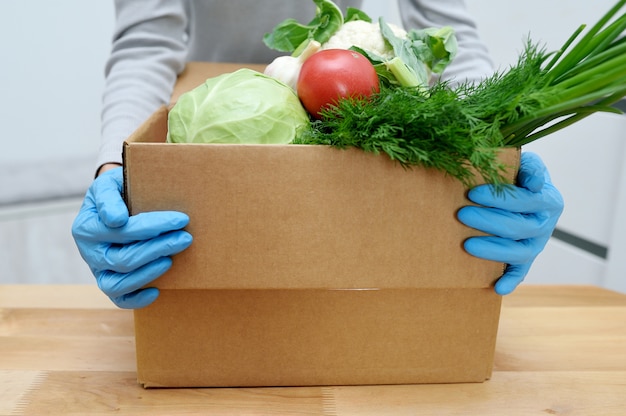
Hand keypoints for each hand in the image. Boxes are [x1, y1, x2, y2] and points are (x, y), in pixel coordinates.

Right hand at [72, 167, 191, 307]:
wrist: (114, 204)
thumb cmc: (117, 192)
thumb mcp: (109, 184)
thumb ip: (108, 197)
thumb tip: (116, 220)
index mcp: (87, 227)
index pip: (122, 230)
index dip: (152, 226)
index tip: (181, 219)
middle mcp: (89, 252)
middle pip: (123, 258)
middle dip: (158, 248)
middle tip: (186, 238)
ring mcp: (99, 270)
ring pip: (118, 283)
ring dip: (148, 273)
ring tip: (171, 260)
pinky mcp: (109, 282)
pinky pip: (119, 299)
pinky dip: (137, 299)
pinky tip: (158, 290)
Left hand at [457, 152, 563, 294]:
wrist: (521, 189)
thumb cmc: (517, 175)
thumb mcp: (525, 162)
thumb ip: (529, 167)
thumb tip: (534, 182)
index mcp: (547, 200)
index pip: (524, 201)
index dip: (498, 198)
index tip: (472, 193)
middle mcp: (544, 225)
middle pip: (517, 228)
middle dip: (487, 222)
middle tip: (462, 215)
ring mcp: (536, 244)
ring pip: (518, 253)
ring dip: (492, 250)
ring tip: (466, 244)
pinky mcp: (526, 259)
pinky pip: (521, 273)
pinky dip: (511, 281)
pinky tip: (498, 288)